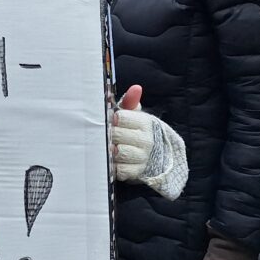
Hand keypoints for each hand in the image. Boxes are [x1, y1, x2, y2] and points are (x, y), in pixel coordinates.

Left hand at [110, 84, 187, 199]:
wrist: (154, 155)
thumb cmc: (137, 130)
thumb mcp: (136, 115)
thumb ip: (131, 101)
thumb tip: (136, 88)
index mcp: (145, 123)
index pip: (121, 118)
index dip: (112, 119)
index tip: (111, 120)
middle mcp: (146, 141)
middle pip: (117, 135)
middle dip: (109, 134)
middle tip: (105, 134)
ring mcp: (142, 157)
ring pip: (119, 152)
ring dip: (110, 150)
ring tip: (108, 146)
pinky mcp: (136, 172)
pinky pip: (120, 169)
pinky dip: (113, 165)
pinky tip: (111, 160)